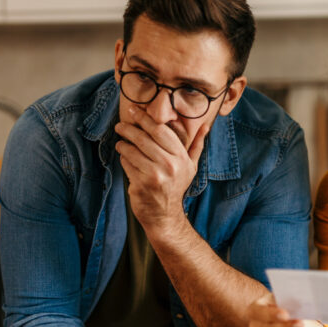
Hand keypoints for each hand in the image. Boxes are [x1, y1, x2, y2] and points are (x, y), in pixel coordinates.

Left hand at [114, 107, 207, 232]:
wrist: (165, 215)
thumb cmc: (176, 187)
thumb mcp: (191, 166)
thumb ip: (197, 145)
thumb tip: (206, 126)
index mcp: (181, 157)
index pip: (161, 130)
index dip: (145, 119)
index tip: (134, 111)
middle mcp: (170, 165)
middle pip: (144, 138)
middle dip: (129, 129)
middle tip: (120, 125)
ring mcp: (155, 175)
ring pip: (133, 150)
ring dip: (123, 144)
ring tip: (121, 143)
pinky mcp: (141, 184)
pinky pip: (127, 164)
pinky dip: (123, 159)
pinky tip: (125, 158)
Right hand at [247, 294, 313, 326]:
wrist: (288, 315)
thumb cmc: (284, 303)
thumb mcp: (283, 297)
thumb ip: (286, 299)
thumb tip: (296, 303)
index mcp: (254, 309)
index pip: (259, 312)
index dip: (271, 314)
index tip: (286, 314)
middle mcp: (255, 326)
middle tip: (301, 324)